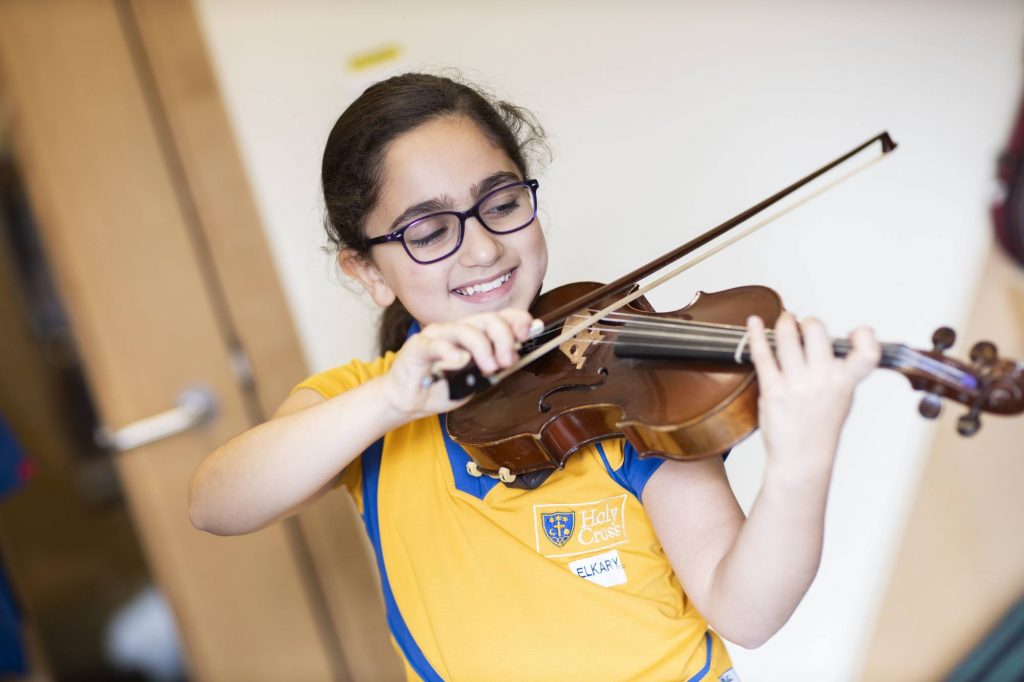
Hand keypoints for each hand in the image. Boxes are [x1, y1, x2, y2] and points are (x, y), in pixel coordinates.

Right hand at [383, 309, 539, 419]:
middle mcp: (456, 329)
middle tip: (507, 362)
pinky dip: (452, 352)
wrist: (409, 400)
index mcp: (473, 333)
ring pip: (466, 330)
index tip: (529, 332)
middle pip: (487, 320)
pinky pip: (437, 345)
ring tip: (489, 368)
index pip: (499, 316)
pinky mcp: (418, 347)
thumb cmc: (442, 386)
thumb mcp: (477, 379)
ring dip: (483, 348)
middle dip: (503, 338)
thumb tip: (518, 352)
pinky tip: (461, 361)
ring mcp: (437, 336)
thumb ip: (495, 365)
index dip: (517, 319)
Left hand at [746, 312, 880, 477]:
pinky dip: (756, 334)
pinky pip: (763, 354)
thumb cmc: (821, 427)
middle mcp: (822, 381)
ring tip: (784, 321)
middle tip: (803, 325)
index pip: (867, 355)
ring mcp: (796, 385)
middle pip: (816, 332)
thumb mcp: (843, 398)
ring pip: (788, 338)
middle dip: (809, 323)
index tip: (855, 333)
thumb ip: (841, 370)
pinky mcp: (773, 390)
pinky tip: (753, 322)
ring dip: (784, 323)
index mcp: (845, 383)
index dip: (865, 337)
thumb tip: (831, 340)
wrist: (802, 458)